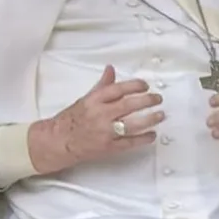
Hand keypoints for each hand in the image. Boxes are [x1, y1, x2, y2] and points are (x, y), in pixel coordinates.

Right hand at [28, 65, 164, 172]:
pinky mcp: (108, 147)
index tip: (145, 85)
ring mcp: (105, 132)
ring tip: (160, 115)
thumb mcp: (86, 98)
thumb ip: (102, 85)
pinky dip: (142, 139)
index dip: (134, 85)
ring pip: (132, 124)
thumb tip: (111, 70)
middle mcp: (100, 115)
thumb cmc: (71, 120)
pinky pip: (129, 143)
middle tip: (157, 99)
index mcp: (94, 101)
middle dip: (147, 101)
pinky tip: (152, 135)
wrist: (58, 141)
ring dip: (149, 119)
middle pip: (128, 105)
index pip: (118, 89)